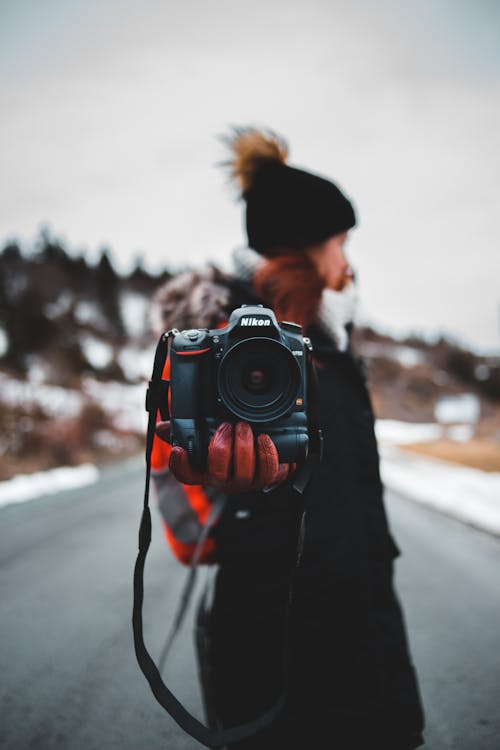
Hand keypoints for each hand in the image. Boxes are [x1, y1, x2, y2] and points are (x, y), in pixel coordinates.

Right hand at [156, 420, 293, 492]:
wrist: (264, 454)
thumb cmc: (232, 445)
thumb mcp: (208, 433)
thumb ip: (185, 428)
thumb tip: (162, 426)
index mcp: (205, 469)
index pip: (186, 474)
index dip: (180, 465)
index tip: (179, 450)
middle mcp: (223, 480)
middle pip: (218, 475)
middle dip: (222, 449)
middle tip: (226, 426)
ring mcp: (244, 482)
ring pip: (243, 475)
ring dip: (244, 448)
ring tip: (244, 427)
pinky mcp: (265, 479)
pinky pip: (267, 472)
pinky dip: (266, 454)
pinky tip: (264, 438)